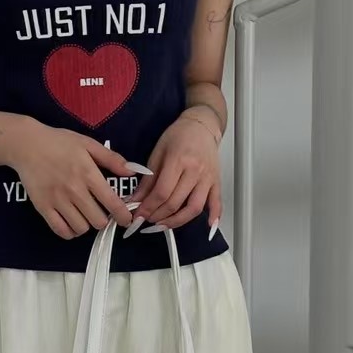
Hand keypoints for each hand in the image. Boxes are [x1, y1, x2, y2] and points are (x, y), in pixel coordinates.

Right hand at [8, 120, 137, 240]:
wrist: (27, 145)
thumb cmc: (59, 142)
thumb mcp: (88, 144)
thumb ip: (111, 159)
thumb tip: (132, 172)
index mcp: (88, 173)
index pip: (112, 203)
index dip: (123, 216)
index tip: (126, 219)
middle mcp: (74, 190)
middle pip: (98, 221)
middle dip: (104, 220)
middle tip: (101, 213)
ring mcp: (57, 200)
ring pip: (81, 228)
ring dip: (87, 225)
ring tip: (85, 216)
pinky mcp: (43, 207)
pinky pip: (61, 230)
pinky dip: (70, 231)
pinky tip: (72, 223)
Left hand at [130, 110, 222, 233]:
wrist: (201, 126)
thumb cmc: (178, 136)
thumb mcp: (157, 153)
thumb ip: (148, 179)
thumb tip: (136, 201)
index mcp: (178, 160)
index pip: (162, 192)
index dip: (148, 208)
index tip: (138, 216)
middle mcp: (195, 171)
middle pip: (176, 202)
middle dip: (158, 216)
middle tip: (147, 221)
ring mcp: (207, 178)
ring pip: (194, 208)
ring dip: (178, 221)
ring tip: (164, 225)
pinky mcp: (216, 182)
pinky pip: (216, 202)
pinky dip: (214, 216)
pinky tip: (209, 226)